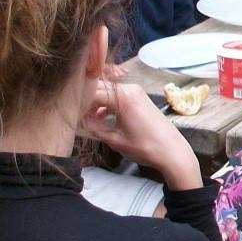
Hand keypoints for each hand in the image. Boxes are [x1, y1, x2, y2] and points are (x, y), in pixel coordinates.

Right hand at [79, 80, 201, 189]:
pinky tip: (100, 118)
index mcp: (123, 97)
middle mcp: (130, 89)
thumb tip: (79, 120)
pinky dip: (107, 105)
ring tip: (86, 120)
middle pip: (99, 88)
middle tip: (74, 116)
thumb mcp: (114, 139)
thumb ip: (93, 127)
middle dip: (85, 101)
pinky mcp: (140, 98)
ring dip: (95, 103)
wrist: (173, 152)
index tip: (69, 114)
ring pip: (108, 92)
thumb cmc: (145, 147)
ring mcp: (136, 92)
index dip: (77, 103)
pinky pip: (118, 96)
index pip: (91, 92)